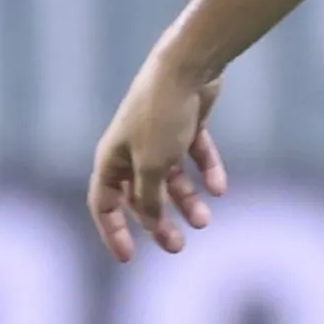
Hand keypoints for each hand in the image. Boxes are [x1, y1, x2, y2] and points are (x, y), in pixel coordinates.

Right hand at [88, 53, 227, 261]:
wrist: (188, 66)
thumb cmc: (161, 116)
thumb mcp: (153, 166)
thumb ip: (150, 199)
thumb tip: (152, 221)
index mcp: (111, 158)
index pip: (103, 203)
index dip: (113, 231)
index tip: (128, 257)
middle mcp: (131, 148)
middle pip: (141, 196)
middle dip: (157, 223)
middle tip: (177, 247)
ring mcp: (159, 135)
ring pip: (170, 179)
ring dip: (186, 201)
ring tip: (205, 220)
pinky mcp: (186, 124)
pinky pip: (194, 156)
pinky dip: (206, 172)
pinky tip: (219, 189)